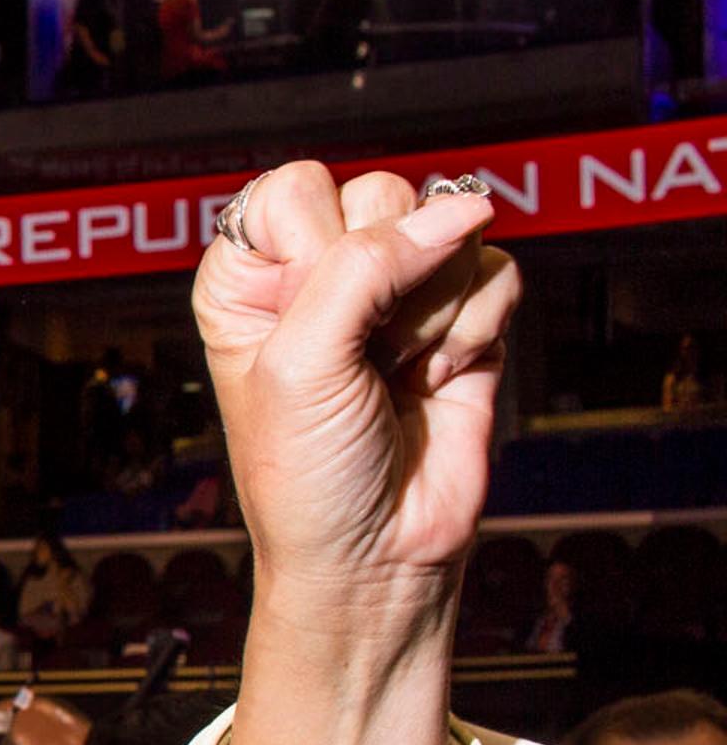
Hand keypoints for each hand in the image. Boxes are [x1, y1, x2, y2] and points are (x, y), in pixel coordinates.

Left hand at [193, 165, 517, 626]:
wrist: (373, 556)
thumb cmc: (307, 473)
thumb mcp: (302, 362)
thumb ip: (365, 268)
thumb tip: (460, 208)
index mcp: (250, 278)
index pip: (294, 188)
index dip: (316, 243)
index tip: (309, 316)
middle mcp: (319, 276)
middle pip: (379, 196)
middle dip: (382, 276)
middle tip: (362, 351)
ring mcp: (395, 295)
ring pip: (445, 229)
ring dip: (430, 310)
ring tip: (397, 370)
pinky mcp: (460, 320)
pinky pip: (495, 270)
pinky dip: (477, 324)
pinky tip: (440, 375)